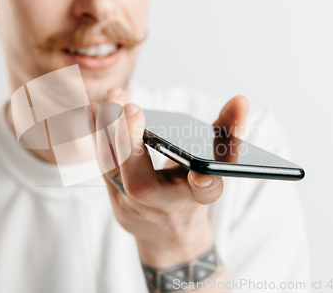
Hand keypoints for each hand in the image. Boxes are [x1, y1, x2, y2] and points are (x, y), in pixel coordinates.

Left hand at [95, 87, 248, 268]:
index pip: (204, 193)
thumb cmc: (190, 196)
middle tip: (131, 109)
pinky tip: (92, 107)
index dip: (205, 184)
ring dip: (108, 131)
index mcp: (196, 200)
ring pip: (113, 172)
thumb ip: (226, 136)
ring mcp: (133, 205)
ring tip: (111, 96)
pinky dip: (95, 135)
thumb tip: (240, 101)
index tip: (201, 174)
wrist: (167, 236)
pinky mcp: (114, 198)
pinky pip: (102, 164)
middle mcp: (163, 206)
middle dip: (132, 145)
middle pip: (142, 186)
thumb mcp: (214, 169)